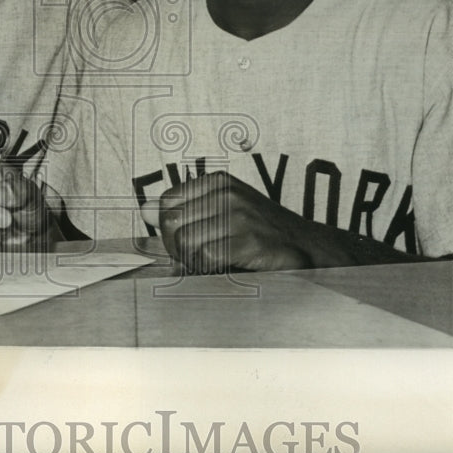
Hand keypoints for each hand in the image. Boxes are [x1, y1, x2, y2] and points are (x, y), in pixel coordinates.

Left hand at [148, 171, 311, 273]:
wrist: (309, 249)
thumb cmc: (261, 234)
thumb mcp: (223, 213)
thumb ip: (186, 211)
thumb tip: (143, 211)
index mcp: (219, 182)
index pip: (167, 202)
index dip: (169, 228)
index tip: (185, 242)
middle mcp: (227, 192)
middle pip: (171, 222)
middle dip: (176, 248)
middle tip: (196, 260)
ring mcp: (239, 214)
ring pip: (185, 242)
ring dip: (192, 262)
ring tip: (214, 265)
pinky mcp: (249, 239)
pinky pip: (205, 257)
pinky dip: (209, 270)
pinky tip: (226, 269)